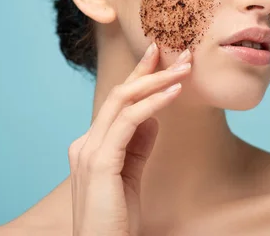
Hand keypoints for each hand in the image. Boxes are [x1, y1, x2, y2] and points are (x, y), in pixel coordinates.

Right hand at [68, 42, 191, 235]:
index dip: (139, 76)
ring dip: (157, 81)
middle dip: (149, 70)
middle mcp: (85, 142)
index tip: (159, 56)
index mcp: (90, 144)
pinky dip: (153, 104)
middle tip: (178, 53)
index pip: (117, 101)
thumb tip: (154, 117)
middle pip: (119, 93)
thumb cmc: (117, 216)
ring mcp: (89, 150)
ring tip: (184, 69)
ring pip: (123, 101)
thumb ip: (138, 144)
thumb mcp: (130, 173)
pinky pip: (129, 122)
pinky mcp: (100, 162)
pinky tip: (174, 93)